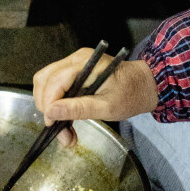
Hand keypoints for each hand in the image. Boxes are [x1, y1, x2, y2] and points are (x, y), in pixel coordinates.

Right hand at [32, 49, 158, 146]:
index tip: (53, 126)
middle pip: (44, 80)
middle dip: (47, 107)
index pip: (54, 82)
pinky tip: (67, 119)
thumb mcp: (107, 107)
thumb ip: (79, 109)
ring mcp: (73, 64)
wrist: (145, 85)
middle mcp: (75, 59)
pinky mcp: (74, 72)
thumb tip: (51, 113)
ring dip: (50, 107)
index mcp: (85, 63)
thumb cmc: (131, 95)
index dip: (48, 105)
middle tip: (60, 130)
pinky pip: (55, 86)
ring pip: (46, 83)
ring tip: (65, 129)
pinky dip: (56, 104)